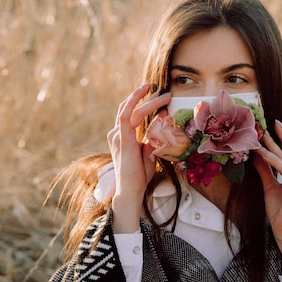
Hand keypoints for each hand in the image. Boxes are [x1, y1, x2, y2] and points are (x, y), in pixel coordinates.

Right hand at [107, 84, 170, 232]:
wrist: (132, 190)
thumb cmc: (140, 175)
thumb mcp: (150, 153)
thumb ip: (154, 139)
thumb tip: (163, 126)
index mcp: (122, 136)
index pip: (131, 114)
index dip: (143, 103)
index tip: (160, 97)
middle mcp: (117, 133)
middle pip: (130, 108)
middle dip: (146, 97)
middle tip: (164, 91)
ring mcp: (117, 136)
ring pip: (131, 110)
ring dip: (146, 99)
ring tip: (162, 93)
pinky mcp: (122, 139)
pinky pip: (127, 116)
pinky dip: (136, 103)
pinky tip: (146, 95)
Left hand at [253, 121, 281, 274]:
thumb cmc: (279, 213)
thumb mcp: (270, 187)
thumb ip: (266, 172)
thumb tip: (257, 156)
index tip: (273, 126)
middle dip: (279, 137)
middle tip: (266, 124)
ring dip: (271, 148)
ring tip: (258, 137)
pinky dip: (272, 160)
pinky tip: (261, 153)